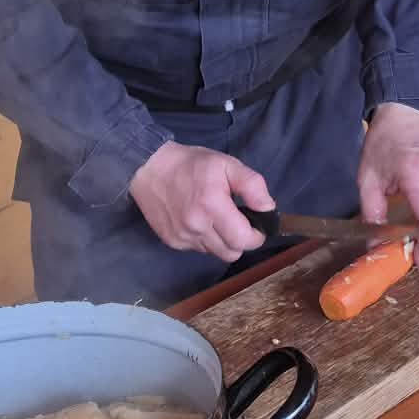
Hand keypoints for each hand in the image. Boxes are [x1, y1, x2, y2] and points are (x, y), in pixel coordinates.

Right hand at [129, 143, 274, 261]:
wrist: (149, 168)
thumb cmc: (191, 165)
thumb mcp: (227, 164)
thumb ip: (252, 185)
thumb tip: (268, 209)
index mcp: (212, 206)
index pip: (244, 241)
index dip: (256, 235)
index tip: (255, 223)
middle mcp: (196, 226)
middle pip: (232, 253)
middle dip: (241, 240)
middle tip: (238, 221)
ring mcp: (182, 237)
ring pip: (215, 253)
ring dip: (222, 241)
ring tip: (216, 218)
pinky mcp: (172, 241)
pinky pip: (198, 249)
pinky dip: (204, 239)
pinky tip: (199, 221)